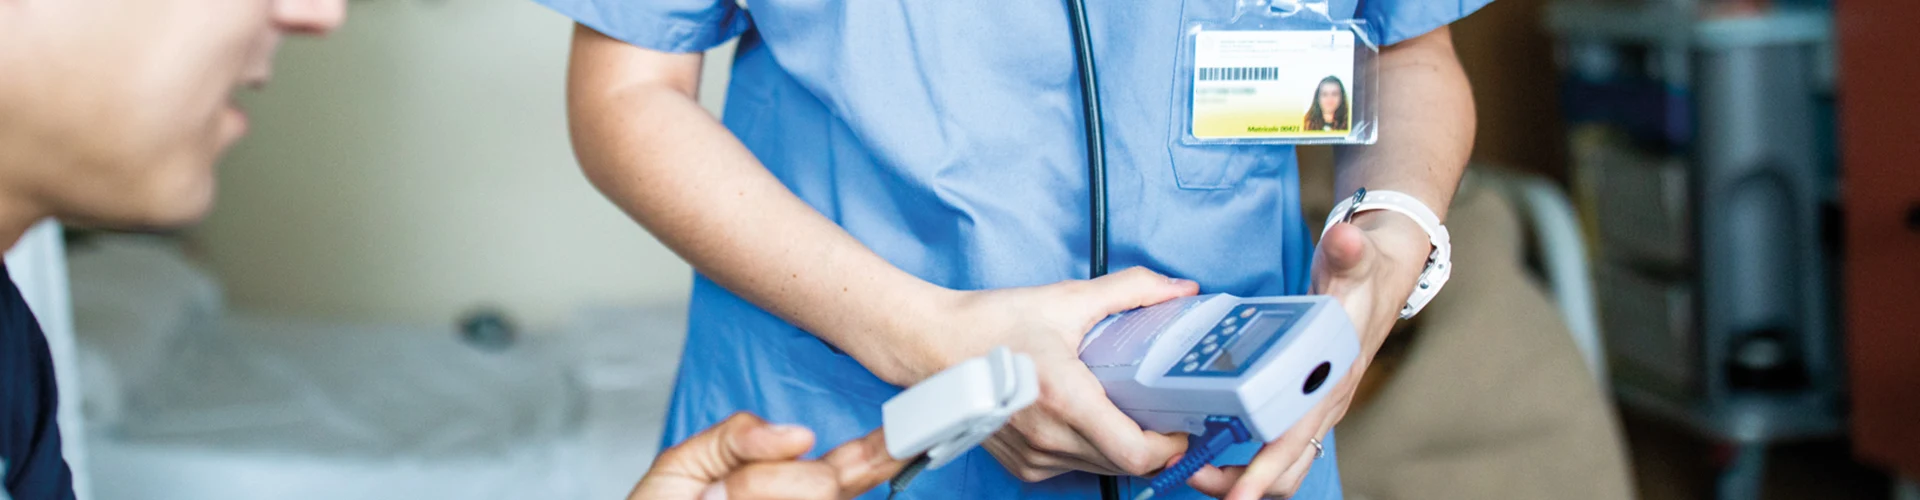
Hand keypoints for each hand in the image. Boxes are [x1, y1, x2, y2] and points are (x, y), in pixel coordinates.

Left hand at [630, 412, 909, 499]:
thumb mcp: (682, 466)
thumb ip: (735, 437)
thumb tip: (799, 435)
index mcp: (782, 487)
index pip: (846, 468)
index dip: (878, 452)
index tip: (900, 439)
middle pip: (823, 484)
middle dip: (768, 481)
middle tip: (728, 494)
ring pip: (810, 493)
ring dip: (753, 492)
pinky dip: (751, 494)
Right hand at [931, 267, 1198, 481]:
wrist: (930, 345)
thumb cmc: (989, 324)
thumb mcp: (1065, 300)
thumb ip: (1130, 291)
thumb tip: (1178, 290)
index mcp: (1066, 400)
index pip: (1137, 453)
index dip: (1172, 445)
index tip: (1181, 422)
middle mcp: (1050, 438)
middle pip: (1127, 464)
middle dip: (1153, 441)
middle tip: (1162, 408)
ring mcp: (1034, 457)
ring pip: (1102, 468)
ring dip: (1122, 446)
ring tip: (1123, 406)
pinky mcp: (1023, 465)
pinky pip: (1075, 467)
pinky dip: (1091, 448)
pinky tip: (1087, 415)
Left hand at [1186, 212, 1432, 498]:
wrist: (1377, 278)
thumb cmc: (1362, 276)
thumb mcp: (1355, 259)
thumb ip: (1348, 251)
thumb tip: (1343, 238)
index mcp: (1331, 380)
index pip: (1297, 439)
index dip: (1265, 471)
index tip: (1236, 496)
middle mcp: (1322, 403)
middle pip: (1286, 469)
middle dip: (1239, 483)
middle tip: (1188, 472)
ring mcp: (1309, 406)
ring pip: (1278, 463)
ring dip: (1237, 473)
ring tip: (1189, 464)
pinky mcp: (1297, 401)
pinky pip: (1269, 442)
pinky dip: (1240, 451)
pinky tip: (1203, 437)